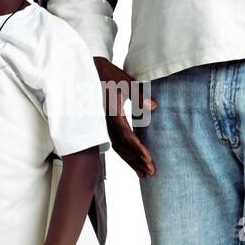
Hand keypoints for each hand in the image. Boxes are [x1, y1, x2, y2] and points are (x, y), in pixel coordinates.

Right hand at [93, 56, 157, 177]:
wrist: (89, 70)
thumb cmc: (108, 74)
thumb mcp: (124, 81)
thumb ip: (139, 95)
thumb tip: (155, 108)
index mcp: (112, 114)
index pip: (126, 136)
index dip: (137, 148)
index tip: (148, 158)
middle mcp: (107, 123)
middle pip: (122, 147)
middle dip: (136, 161)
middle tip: (151, 172)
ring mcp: (105, 125)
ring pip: (118, 148)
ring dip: (131, 161)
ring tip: (144, 173)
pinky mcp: (106, 125)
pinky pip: (115, 143)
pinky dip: (125, 154)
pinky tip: (133, 161)